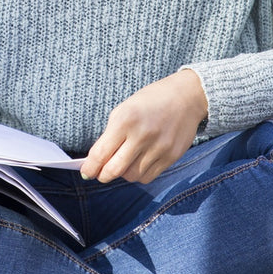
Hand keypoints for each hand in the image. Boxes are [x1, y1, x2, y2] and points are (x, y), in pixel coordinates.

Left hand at [80, 70, 207, 183]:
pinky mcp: (171, 156)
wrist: (186, 97)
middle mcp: (142, 135)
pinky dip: (139, 174)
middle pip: (114, 170)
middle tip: (101, 174)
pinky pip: (148, 176)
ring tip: (123, 163)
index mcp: (125, 120)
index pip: (101, 153)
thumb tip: (97, 160)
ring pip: (131, 176)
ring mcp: (158, 147)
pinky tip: (138, 163)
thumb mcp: (124, 109)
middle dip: (103, 175)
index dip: (90, 167)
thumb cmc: (150, 101)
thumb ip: (110, 134)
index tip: (86, 172)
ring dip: (123, 174)